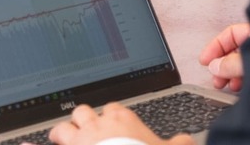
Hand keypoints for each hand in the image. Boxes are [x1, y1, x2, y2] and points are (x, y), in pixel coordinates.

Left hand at [48, 103, 193, 144]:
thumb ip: (181, 141)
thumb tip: (187, 140)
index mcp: (122, 120)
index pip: (113, 108)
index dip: (111, 116)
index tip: (113, 124)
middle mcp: (97, 126)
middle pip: (83, 113)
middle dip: (82, 121)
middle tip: (84, 131)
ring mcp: (80, 142)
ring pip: (63, 129)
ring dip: (62, 133)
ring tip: (62, 139)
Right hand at [198, 22, 249, 91]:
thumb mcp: (249, 61)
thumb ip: (230, 64)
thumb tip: (215, 66)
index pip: (230, 34)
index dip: (215, 46)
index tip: (204, 60)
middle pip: (236, 50)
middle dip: (222, 65)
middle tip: (215, 76)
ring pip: (243, 63)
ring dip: (231, 75)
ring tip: (225, 85)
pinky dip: (243, 80)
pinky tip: (240, 88)